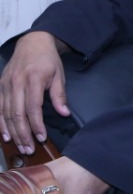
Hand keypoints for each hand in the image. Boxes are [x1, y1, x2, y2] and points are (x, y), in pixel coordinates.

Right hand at [0, 32, 69, 153]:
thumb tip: (64, 113)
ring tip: (20, 146)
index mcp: (33, 79)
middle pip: (16, 113)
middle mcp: (16, 83)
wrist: (32, 44)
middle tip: (29, 149)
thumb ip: (59, 95)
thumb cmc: (47, 61)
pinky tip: (5, 136)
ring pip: (5, 113)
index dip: (36, 124)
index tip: (41, 137)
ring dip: (12, 132)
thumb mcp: (59, 75)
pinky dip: (0, 123)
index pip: (33, 107)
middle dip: (23, 133)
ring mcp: (5, 85)